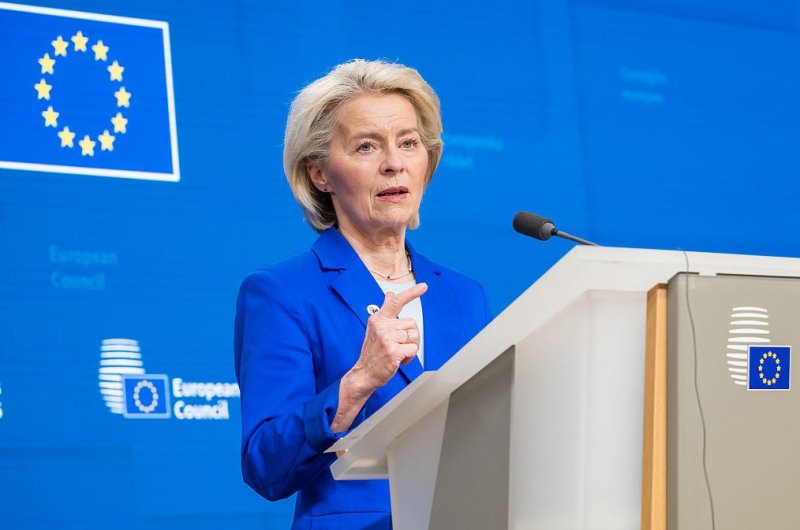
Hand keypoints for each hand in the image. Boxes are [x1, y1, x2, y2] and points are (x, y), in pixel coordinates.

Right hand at [332, 282, 426, 432]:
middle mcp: (382, 326)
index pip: (396, 302)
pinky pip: (413, 349)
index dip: (412, 293)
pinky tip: (399, 360)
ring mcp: (387, 339)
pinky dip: (410, 357)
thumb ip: (385, 311)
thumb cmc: (372, 352)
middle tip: (399, 345)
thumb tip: (390, 294)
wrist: (363, 374)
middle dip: (410, 336)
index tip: (424, 286)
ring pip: (414, 337)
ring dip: (410, 347)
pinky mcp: (393, 351)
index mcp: (378, 319)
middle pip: (412, 324)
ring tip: (398, 353)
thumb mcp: (375, 328)